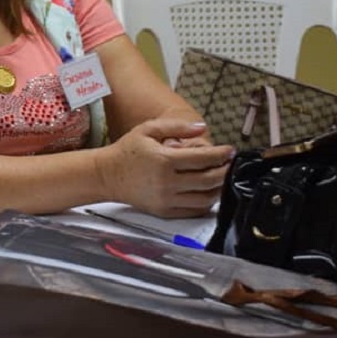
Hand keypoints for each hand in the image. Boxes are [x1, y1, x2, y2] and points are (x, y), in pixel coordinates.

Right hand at [98, 119, 234, 217]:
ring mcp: (166, 199)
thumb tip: (202, 128)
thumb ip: (176, 126)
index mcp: (164, 160)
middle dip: (225, 171)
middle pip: (209, 179)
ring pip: (205, 198)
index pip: (203, 158)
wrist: (106, 176)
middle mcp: (167, 182)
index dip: (221, 154)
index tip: (230, 150)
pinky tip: (208, 192)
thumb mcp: (147, 130)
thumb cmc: (127, 151)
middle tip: (230, 164)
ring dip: (219, 188)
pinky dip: (207, 202)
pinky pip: (194, 210)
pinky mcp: (164, 211)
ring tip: (221, 177)